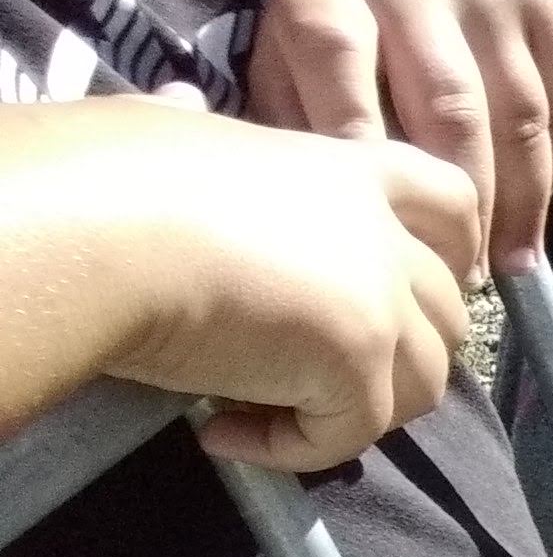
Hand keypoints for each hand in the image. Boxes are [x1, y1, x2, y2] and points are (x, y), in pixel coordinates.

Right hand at [96, 112, 477, 468]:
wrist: (92, 227)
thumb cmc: (109, 177)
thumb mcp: (178, 134)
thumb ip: (210, 145)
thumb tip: (180, 108)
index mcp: (346, 170)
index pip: (452, 202)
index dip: (455, 254)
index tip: (417, 292)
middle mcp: (381, 234)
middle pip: (445, 312)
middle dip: (396, 354)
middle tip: (313, 375)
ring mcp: (382, 299)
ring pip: (422, 383)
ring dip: (352, 411)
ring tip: (267, 409)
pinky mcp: (360, 362)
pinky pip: (351, 434)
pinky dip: (292, 449)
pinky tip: (222, 434)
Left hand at [251, 0, 552, 280]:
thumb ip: (290, 84)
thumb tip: (292, 194)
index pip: (339, 64)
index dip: (357, 142)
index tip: (374, 224)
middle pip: (450, 110)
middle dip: (459, 204)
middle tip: (454, 273)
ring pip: (518, 121)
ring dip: (517, 205)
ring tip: (504, 265)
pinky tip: (537, 212)